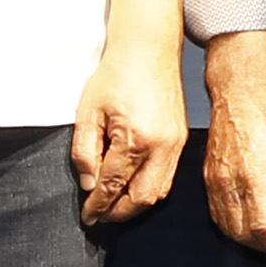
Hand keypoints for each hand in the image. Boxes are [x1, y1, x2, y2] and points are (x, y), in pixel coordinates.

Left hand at [71, 41, 186, 226]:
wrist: (148, 50)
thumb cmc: (117, 74)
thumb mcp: (88, 112)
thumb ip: (85, 152)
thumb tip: (88, 184)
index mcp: (135, 138)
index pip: (113, 185)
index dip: (98, 205)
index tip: (88, 215)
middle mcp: (161, 146)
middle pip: (142, 198)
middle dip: (119, 213)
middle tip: (100, 216)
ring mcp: (175, 144)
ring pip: (158, 192)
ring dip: (135, 204)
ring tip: (114, 205)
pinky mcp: (181, 140)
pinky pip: (167, 176)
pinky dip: (149, 189)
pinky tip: (132, 187)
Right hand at [202, 60, 265, 265]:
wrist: (237, 93)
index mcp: (255, 180)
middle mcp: (230, 186)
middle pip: (245, 235)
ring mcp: (215, 184)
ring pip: (228, 229)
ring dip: (249, 242)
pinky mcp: (207, 179)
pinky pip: (217, 215)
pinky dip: (232, 228)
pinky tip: (246, 225)